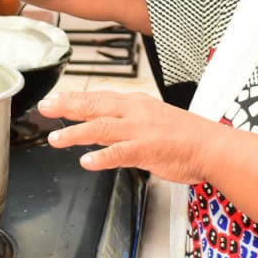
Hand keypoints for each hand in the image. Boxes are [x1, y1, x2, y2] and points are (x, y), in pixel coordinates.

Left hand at [39, 90, 226, 184]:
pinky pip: (121, 153)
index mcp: (136, 103)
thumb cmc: (185, 137)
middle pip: (94, 105)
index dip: (74, 97)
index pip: (99, 97)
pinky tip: (87, 161)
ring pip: (101, 127)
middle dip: (67, 105)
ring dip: (76, 132)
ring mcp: (140, 130)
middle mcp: (135, 112)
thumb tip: (102, 131)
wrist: (212, 146)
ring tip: (55, 138)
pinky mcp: (148, 149)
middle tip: (44, 107)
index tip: (54, 98)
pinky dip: (102, 156)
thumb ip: (125, 125)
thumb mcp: (152, 120)